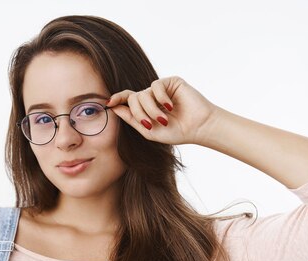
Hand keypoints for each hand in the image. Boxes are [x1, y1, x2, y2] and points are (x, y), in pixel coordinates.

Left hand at [106, 76, 220, 145]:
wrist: (198, 127)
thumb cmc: (176, 132)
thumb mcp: (148, 130)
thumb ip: (131, 119)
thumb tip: (113, 108)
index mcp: (145, 107)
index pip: (127, 99)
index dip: (117, 99)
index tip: (109, 103)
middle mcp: (151, 96)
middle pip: (132, 98)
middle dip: (138, 113)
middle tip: (148, 124)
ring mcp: (161, 89)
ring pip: (143, 94)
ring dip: (151, 109)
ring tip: (164, 119)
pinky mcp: (171, 82)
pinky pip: (156, 86)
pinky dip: (160, 98)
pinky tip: (170, 106)